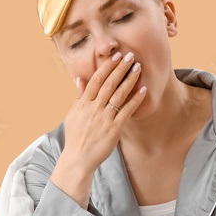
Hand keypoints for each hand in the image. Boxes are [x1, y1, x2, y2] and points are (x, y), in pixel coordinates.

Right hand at [61, 52, 147, 172]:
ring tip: (138, 68)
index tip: (115, 56)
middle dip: (120, 69)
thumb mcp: (72, 115)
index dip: (106, 67)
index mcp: (83, 104)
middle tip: (131, 56)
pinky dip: (135, 100)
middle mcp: (94, 109)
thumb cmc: (76, 137)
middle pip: (109, 84)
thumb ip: (78, 96)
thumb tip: (80, 79)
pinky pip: (126, 111)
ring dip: (129, 80)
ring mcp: (104, 119)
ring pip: (119, 95)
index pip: (96, 80)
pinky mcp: (114, 129)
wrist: (78, 159)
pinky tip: (143, 90)